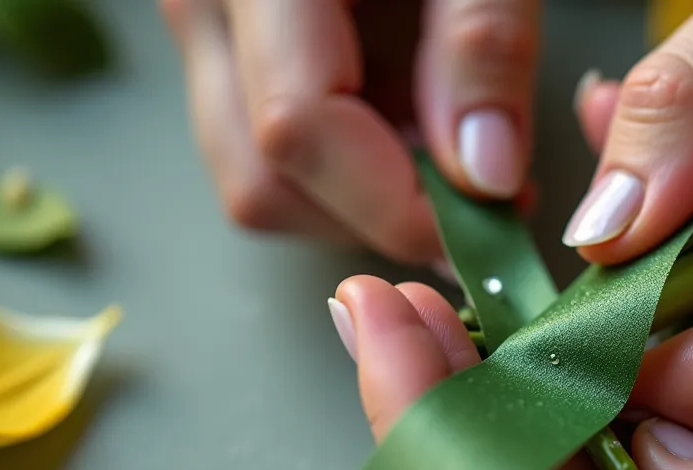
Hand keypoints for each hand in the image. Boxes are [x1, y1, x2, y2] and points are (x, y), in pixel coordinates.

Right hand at [160, 0, 539, 263]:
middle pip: (261, 177)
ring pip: (256, 180)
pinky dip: (347, 173)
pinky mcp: (228, 49)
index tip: (488, 224)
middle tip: (482, 203)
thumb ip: (482, 42)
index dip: (395, 202)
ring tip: (453, 162)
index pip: (297, 127)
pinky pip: (265, 150)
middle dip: (378, 216)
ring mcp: (206, 28)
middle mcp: (204, 1)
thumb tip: (485, 175)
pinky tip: (413, 134)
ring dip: (361, 203)